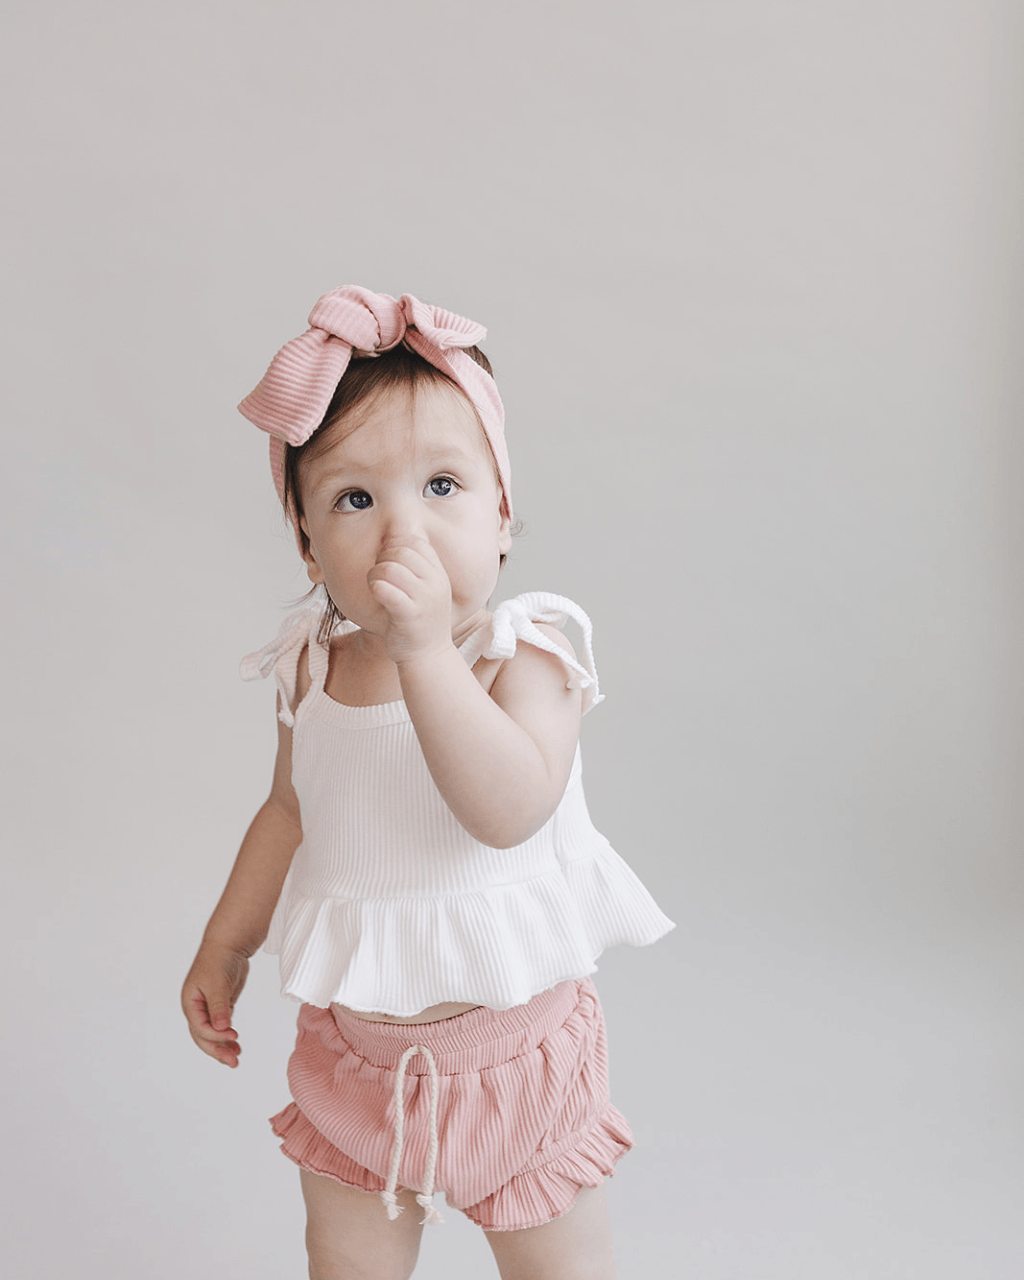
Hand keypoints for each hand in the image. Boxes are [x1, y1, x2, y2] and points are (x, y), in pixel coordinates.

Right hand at [181, 943, 249, 1067]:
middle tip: (233, 1062)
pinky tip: (236, 1045)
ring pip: (212, 1034)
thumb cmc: (218, 960)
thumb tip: (222, 1028)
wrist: (228, 945)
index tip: (233, 1035)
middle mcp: (196, 1009)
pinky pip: (221, 1027)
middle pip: (203, 1036)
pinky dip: (227, 1036)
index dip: (215, 1035)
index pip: (200, 1027)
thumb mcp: (217, 983)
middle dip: (217, 1050)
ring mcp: (208, 1008)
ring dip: (223, 1047)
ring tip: (236, 1058)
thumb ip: (219, 1006)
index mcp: (190, 1003)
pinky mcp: (220, 1006)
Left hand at [366, 533, 454, 664]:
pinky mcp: (409, 615)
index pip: (415, 541)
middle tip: (379, 577)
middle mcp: (435, 583)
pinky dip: (375, 588)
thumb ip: (416, 568)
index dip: (395, 547)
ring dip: (374, 575)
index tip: (389, 564)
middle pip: (399, 551)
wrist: (428, 658)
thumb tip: (392, 539)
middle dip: (381, 560)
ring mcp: (424, 599)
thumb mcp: (427, 591)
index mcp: (439, 574)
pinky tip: (377, 595)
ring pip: (389, 568)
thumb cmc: (420, 623)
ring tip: (376, 587)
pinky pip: (385, 589)